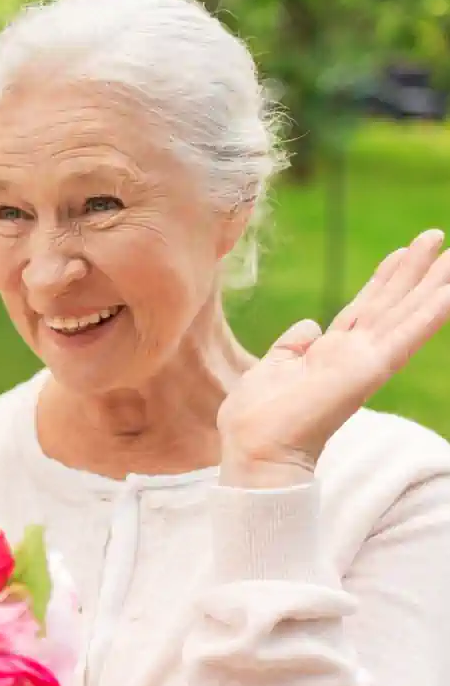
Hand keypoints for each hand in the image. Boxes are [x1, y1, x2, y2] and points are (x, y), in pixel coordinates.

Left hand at [217, 229, 449, 487]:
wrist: (256, 449)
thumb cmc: (255, 420)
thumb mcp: (271, 369)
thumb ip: (291, 347)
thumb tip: (308, 327)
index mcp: (327, 353)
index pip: (362, 309)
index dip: (382, 279)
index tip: (400, 252)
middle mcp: (351, 353)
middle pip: (388, 303)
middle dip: (413, 271)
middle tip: (436, 236)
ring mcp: (363, 360)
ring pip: (404, 313)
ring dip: (431, 284)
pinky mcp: (369, 369)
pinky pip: (405, 335)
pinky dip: (429, 314)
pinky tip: (449, 292)